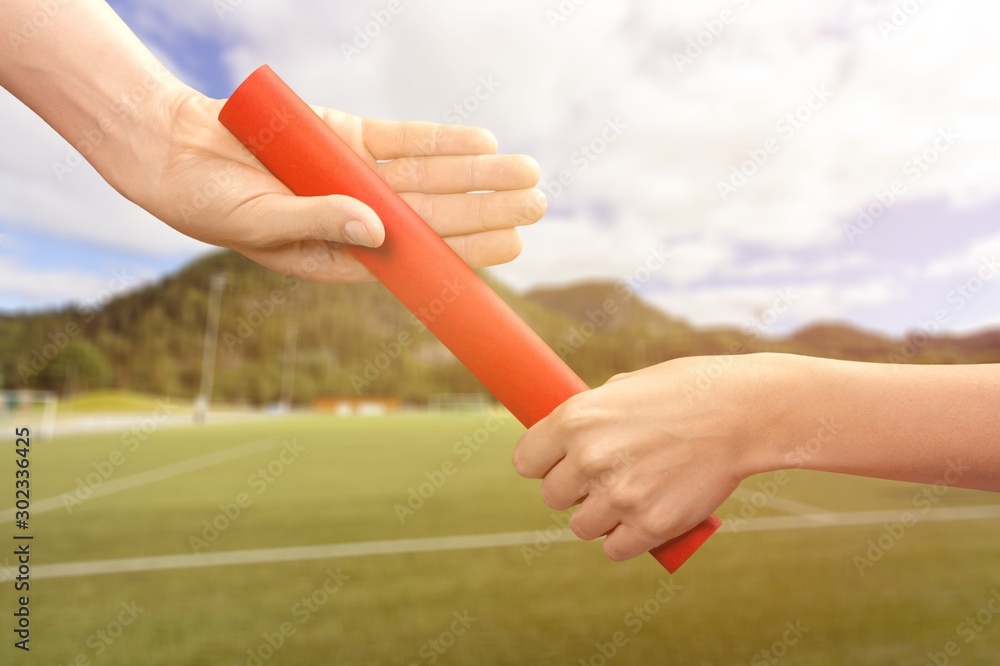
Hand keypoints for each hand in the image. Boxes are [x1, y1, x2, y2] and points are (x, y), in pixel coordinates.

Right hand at [126, 88, 544, 281]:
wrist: (174, 149)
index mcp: (341, 255)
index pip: (416, 256)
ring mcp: (358, 178)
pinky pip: (403, 141)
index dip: (464, 250)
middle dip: (487, 209)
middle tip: (538, 204)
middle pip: (436, 216)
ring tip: (527, 171)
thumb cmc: (207, 201)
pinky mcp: (349, 140)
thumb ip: (317, 222)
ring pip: (430, 178)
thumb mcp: (257, 221)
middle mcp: (360, 220)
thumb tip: (377, 229)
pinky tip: (481, 142)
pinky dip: (440, 141)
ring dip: (478, 173)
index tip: (510, 244)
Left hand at [513, 354, 782, 560]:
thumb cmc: (688, 391)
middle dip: (574, 491)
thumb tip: (568, 434)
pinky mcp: (649, 525)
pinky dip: (626, 540)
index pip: (526, 461)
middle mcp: (589, 458)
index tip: (558, 465)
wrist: (744, 413)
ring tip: (627, 499)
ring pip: (581, 526)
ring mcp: (619, 495)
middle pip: (553, 497)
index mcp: (576, 419)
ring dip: (599, 518)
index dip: (543, 464)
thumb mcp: (628, 387)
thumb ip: (594, 413)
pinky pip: (615, 549)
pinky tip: (640, 522)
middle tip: (603, 479)